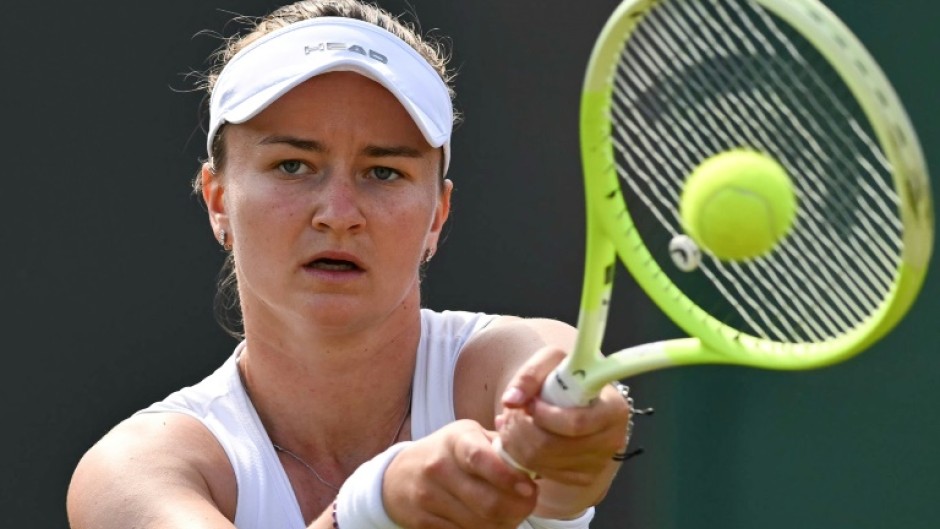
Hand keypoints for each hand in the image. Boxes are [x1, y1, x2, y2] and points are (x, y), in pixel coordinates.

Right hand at [383, 420, 537, 528]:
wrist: (400, 475)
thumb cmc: (447, 453)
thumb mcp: (470, 436)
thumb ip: (500, 446)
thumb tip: (533, 460)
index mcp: (455, 440)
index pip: (481, 459)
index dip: (508, 477)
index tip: (529, 487)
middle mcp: (438, 467)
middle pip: (486, 502)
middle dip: (517, 508)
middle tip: (528, 503)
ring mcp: (428, 497)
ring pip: (479, 525)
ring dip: (504, 524)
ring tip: (510, 513)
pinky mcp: (423, 523)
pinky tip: (490, 522)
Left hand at [496, 346, 630, 486]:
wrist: (578, 394)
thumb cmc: (568, 376)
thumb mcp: (552, 361)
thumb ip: (530, 374)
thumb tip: (511, 400)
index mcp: (613, 409)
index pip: (575, 424)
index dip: (544, 415)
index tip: (530, 402)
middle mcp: (611, 440)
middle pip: (552, 446)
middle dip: (521, 429)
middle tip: (511, 413)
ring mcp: (598, 463)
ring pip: (542, 462)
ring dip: (516, 442)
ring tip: (511, 422)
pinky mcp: (584, 477)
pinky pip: (543, 472)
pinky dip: (522, 456)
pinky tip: (520, 438)